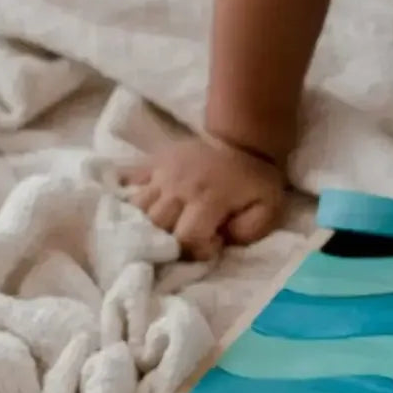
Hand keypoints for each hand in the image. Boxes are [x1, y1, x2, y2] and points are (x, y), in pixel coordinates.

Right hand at [121, 136, 286, 259]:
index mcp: (208, 198)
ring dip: (145, 224)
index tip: (212, 244)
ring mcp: (162, 173)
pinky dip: (124, 197)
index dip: (196, 250)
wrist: (241, 141)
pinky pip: (126, 180)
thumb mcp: (268, 209)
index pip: (186, 237)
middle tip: (186, 238)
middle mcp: (179, 186)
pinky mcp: (152, 164)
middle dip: (168, 240)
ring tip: (163, 228)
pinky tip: (129, 209)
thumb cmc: (256, 182)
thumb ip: (248, 232)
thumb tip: (220, 240)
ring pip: (136, 207)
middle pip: (155, 225)